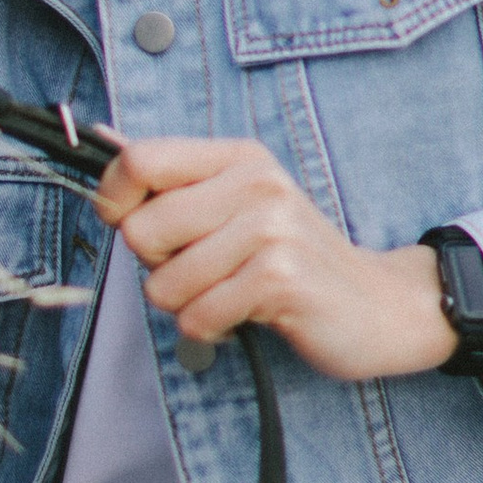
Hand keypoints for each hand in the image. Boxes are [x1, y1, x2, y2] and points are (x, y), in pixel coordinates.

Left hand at [92, 136, 456, 384]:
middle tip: (201, 271)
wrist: (380, 303)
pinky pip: (198, 317)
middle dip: (155, 268)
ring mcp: (270, 229)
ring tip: (229, 294)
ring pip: (164, 283)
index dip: (113, 201)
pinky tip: (246, 315)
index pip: (138, 160)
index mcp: (238, 158)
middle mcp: (255, 183)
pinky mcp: (280, 278)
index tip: (130, 226)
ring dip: (186, 306)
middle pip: (140, 230)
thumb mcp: (241, 205)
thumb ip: (178, 186)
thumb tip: (103, 154)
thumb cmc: (294, 259)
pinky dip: (210, 329)